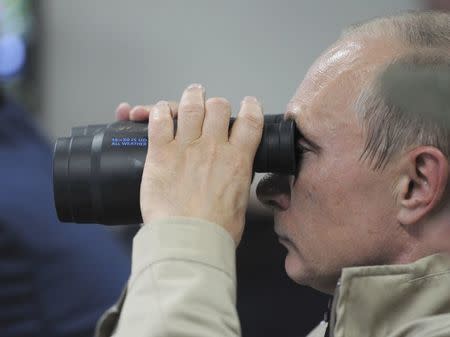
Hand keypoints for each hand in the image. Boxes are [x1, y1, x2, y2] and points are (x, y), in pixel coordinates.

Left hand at [117, 84, 263, 244]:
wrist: (189, 240)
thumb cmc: (216, 231)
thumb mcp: (239, 204)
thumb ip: (238, 184)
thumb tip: (237, 178)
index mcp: (238, 159)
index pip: (250, 120)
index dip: (250, 106)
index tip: (248, 104)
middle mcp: (213, 147)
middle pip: (218, 107)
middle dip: (215, 103)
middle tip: (210, 105)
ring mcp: (186, 147)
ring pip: (190, 105)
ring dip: (190, 97)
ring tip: (190, 95)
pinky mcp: (161, 153)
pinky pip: (159, 120)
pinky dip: (157, 111)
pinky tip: (157, 111)